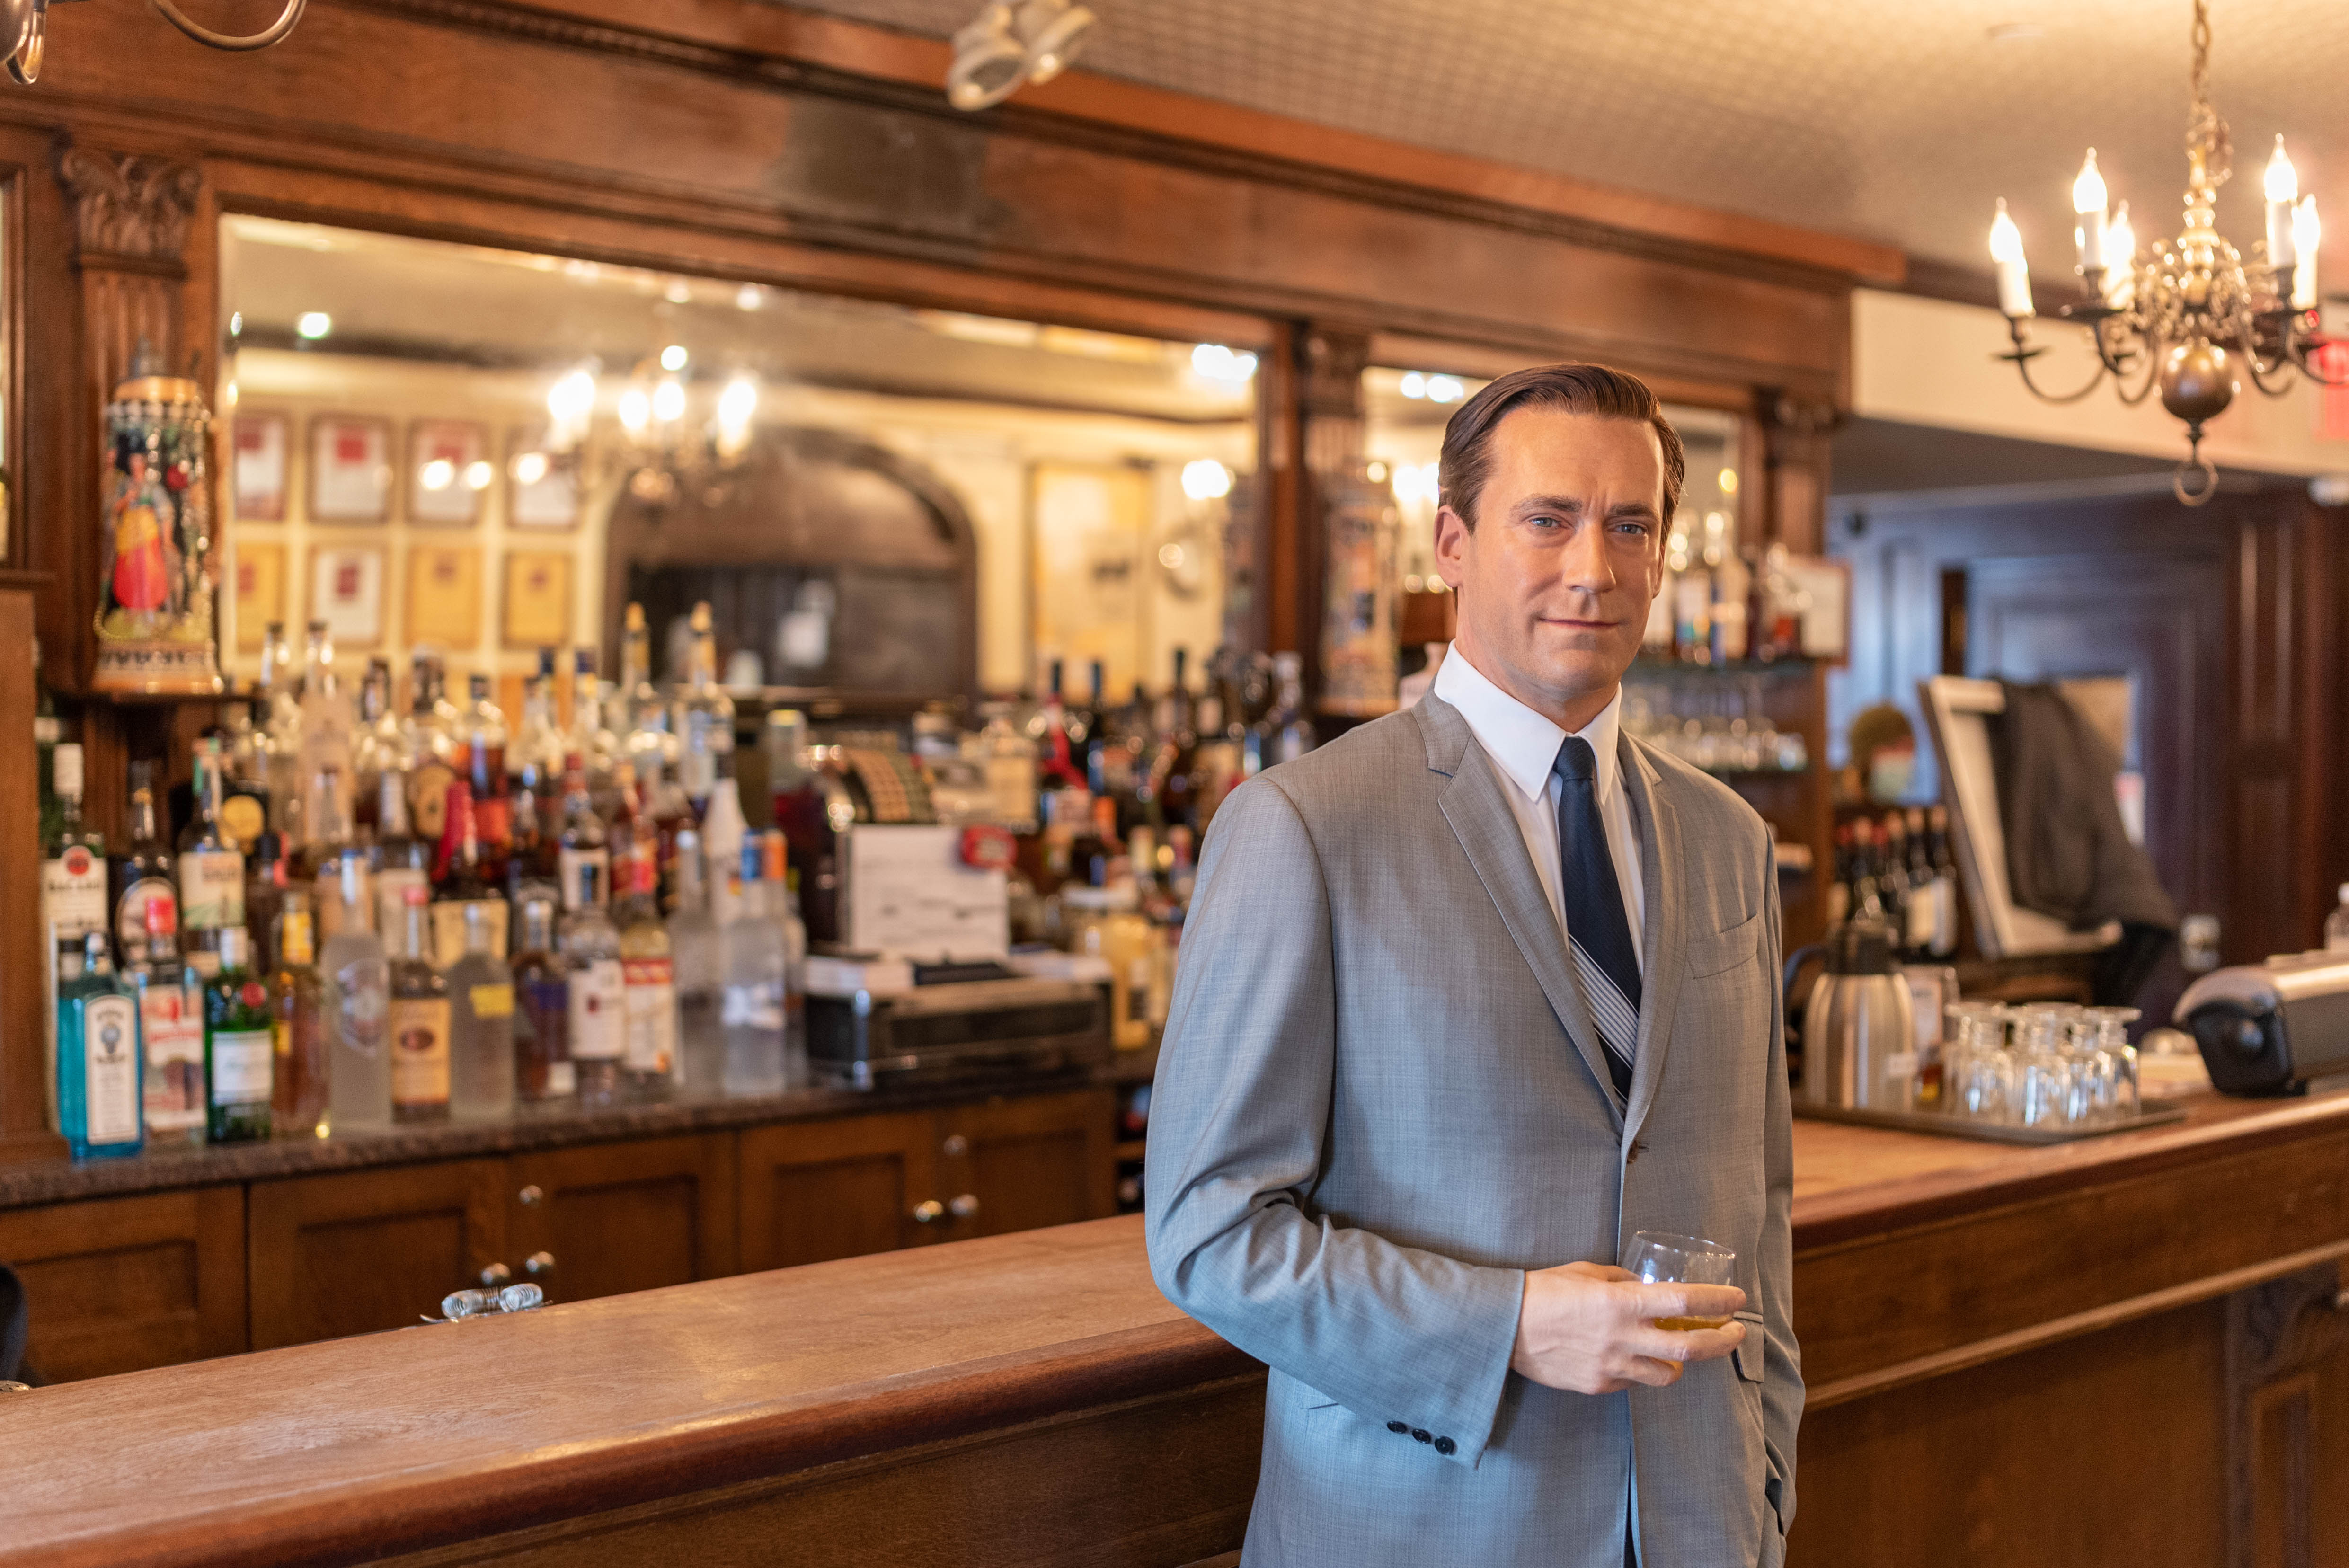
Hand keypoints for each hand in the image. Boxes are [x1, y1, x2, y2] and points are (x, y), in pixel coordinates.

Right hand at [1510, 1261, 1745, 1393]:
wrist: (1502, 1326)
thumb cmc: (1542, 1291)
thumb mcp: (1586, 1273)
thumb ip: (1621, 1282)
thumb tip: (1645, 1289)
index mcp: (1619, 1302)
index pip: (1683, 1302)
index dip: (1717, 1301)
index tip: (1737, 1299)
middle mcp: (1621, 1337)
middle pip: (1689, 1348)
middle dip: (1721, 1341)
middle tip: (1736, 1332)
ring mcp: (1611, 1367)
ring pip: (1667, 1375)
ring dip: (1679, 1361)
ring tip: (1676, 1349)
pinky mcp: (1598, 1386)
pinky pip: (1633, 1382)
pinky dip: (1640, 1370)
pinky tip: (1628, 1356)